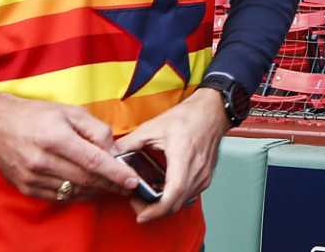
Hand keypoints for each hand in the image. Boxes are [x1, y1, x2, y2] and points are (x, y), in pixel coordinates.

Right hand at [0, 92, 143, 202]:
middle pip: (86, 179)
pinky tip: (88, 188)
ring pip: (74, 191)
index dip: (115, 173)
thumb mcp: (70, 111)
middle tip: (127, 186)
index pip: (93, 161)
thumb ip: (95, 129)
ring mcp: (33, 177)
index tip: (132, 180)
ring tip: (112, 187)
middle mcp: (43, 160)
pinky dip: (77, 194)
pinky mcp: (26, 188)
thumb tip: (113, 150)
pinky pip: (58, 197)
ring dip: (96, 191)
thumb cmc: (36, 115)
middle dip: (110, 184)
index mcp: (56, 137)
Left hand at [117, 88, 227, 223]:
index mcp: (183, 156)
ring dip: (164, 205)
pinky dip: (174, 198)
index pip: (173, 193)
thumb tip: (112, 154)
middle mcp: (196, 170)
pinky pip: (188, 196)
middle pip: (175, 204)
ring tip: (147, 195)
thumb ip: (130, 142)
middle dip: (154, 210)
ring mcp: (203, 175)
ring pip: (182, 202)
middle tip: (137, 202)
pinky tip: (163, 189)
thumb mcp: (154, 126)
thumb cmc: (189, 116)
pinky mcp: (205, 177)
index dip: (156, 209)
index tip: (141, 214)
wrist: (212, 111)